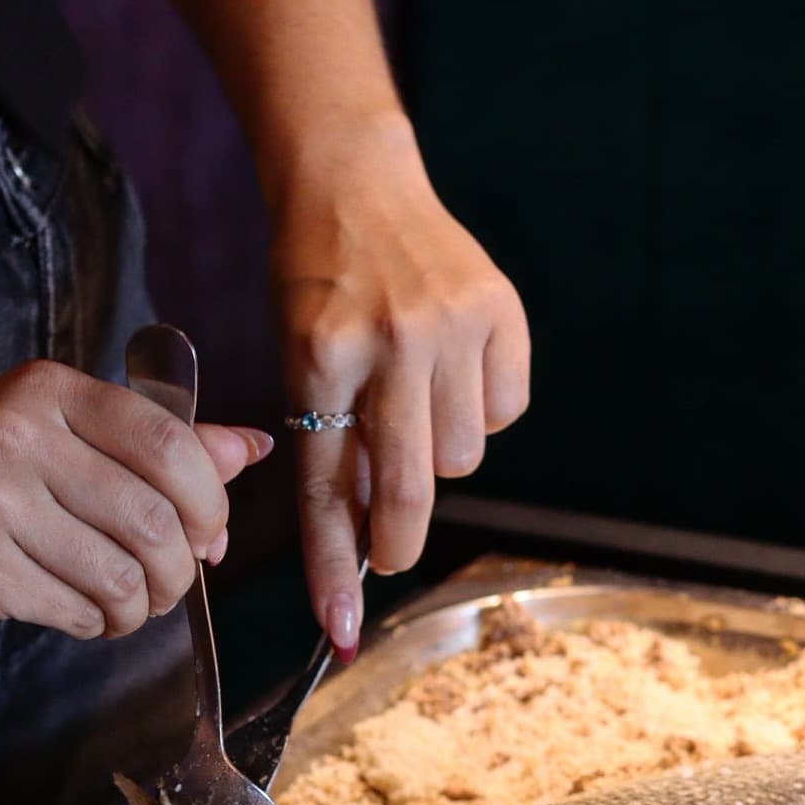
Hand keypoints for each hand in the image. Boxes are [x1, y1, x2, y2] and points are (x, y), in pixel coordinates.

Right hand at [0, 360, 271, 636]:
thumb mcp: (58, 428)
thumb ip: (158, 439)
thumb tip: (252, 447)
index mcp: (52, 391)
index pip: (171, 445)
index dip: (208, 503)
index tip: (206, 532)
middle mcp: (20, 437)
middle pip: (156, 521)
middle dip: (182, 570)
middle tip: (169, 583)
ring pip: (122, 576)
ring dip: (141, 607)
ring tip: (126, 604)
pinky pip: (78, 610)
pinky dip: (97, 623)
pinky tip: (82, 611)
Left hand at [271, 115, 529, 654]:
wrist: (355, 180)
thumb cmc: (316, 283)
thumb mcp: (299, 357)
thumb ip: (331, 440)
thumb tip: (361, 538)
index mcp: (320, 354)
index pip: (327, 486)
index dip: (334, 565)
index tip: (341, 624)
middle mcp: (389, 339)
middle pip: (406, 486)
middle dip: (397, 538)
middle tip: (391, 553)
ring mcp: (452, 324)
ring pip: (463, 456)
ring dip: (440, 452)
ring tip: (416, 402)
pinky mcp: (500, 312)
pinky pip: (505, 413)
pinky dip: (483, 412)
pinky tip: (455, 372)